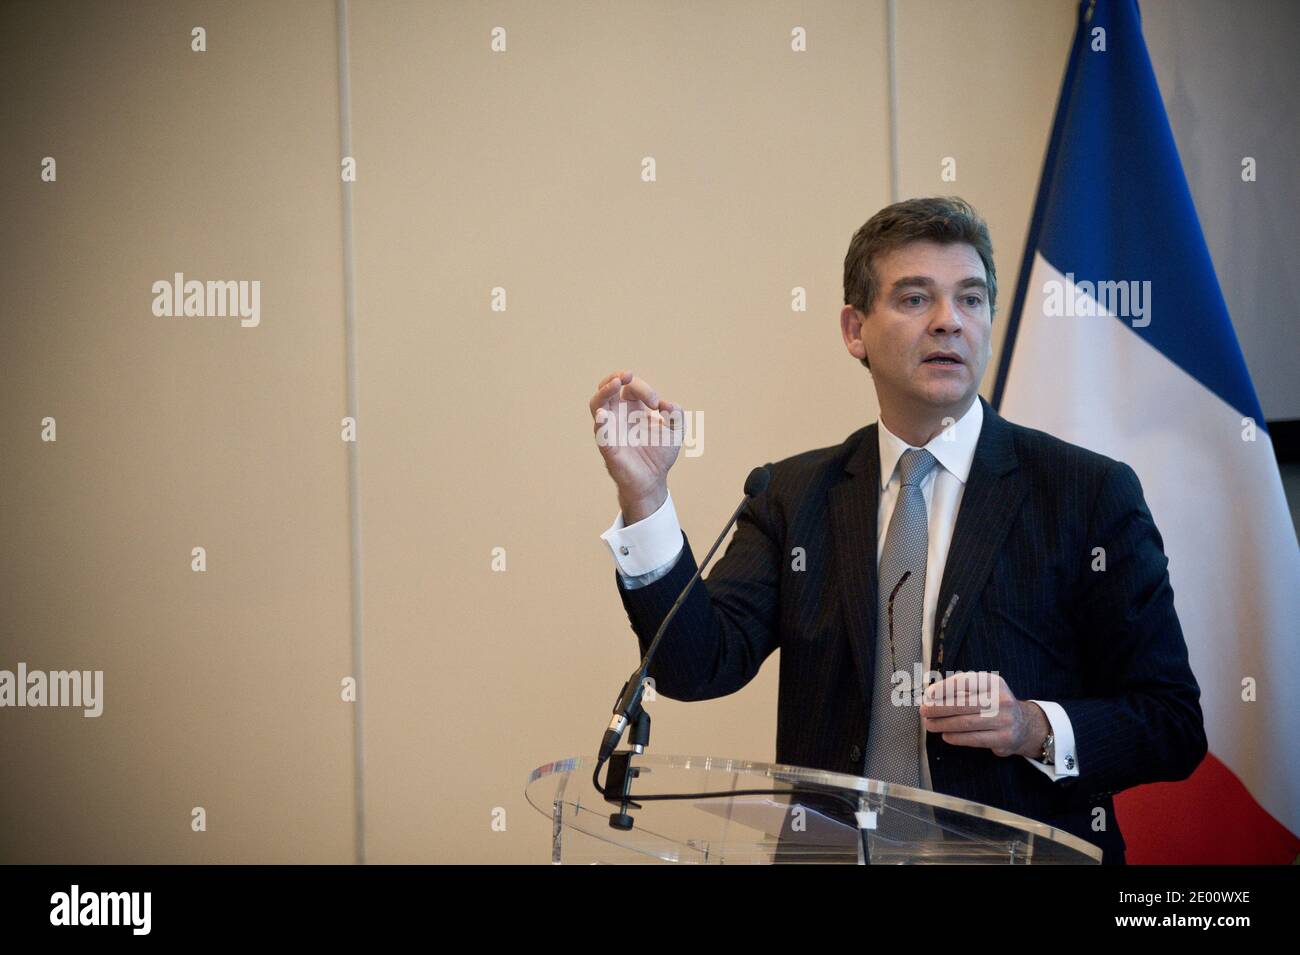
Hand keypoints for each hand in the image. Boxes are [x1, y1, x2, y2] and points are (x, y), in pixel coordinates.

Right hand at [588, 369, 681, 522]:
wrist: (654, 481)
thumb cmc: (660, 455)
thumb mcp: (676, 431)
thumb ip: (677, 414)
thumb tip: (665, 404)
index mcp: (632, 409)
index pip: (631, 388)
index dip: (644, 389)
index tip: (657, 404)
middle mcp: (617, 416)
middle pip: (607, 389)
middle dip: (616, 377)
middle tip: (627, 375)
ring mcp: (610, 430)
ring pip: (596, 404)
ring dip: (604, 392)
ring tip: (615, 383)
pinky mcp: (608, 448)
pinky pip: (600, 434)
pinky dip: (600, 423)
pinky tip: (603, 415)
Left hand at [919, 672, 1048, 758]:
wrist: (1023, 725)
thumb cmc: (993, 704)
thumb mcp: (984, 689)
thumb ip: (961, 689)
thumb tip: (931, 695)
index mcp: (994, 682)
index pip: (964, 681)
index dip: (943, 688)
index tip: (928, 695)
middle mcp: (1001, 699)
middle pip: (963, 704)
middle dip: (938, 708)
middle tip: (924, 711)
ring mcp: (1004, 720)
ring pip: (966, 722)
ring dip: (943, 724)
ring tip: (930, 725)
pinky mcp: (1004, 738)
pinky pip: (975, 739)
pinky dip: (957, 737)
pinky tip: (946, 735)